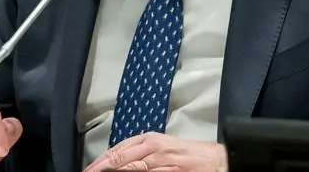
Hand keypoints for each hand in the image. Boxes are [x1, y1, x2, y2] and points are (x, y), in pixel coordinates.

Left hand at [84, 132, 226, 171]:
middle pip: (119, 158)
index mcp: (149, 139)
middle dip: (100, 168)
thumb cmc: (192, 156)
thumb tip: (118, 162)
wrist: (219, 161)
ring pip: (129, 167)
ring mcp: (161, 160)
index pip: (117, 149)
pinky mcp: (171, 170)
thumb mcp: (163, 148)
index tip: (89, 169)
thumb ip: (142, 153)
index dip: (100, 161)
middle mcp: (153, 147)